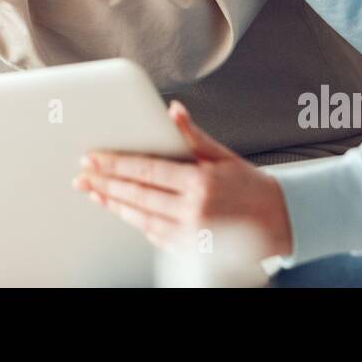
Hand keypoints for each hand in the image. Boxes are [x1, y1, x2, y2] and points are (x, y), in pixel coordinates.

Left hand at [73, 101, 291, 259]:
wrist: (279, 221)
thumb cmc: (250, 186)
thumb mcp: (223, 155)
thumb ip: (193, 135)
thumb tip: (173, 110)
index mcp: (199, 183)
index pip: (146, 170)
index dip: (115, 164)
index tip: (93, 158)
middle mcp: (193, 210)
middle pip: (136, 195)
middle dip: (104, 184)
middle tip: (82, 176)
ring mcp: (190, 234)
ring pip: (140, 218)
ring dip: (114, 205)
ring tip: (94, 193)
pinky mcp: (190, 250)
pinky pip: (154, 235)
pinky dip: (135, 221)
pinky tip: (121, 210)